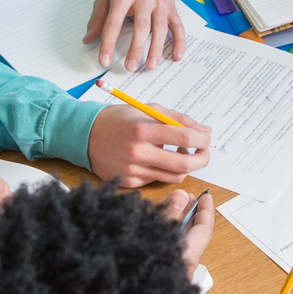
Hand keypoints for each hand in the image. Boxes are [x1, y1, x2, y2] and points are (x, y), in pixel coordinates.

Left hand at [85, 0, 185, 72]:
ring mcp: (159, 4)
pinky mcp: (171, 8)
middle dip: (136, 48)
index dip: (108, 43)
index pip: (114, 22)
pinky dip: (180, 41)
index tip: (105, 60)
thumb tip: (88, 39)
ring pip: (160, 28)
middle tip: (130, 66)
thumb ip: (97, 18)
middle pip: (141, 26)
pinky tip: (177, 55)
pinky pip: (177, 26)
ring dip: (157, 48)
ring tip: (151, 66)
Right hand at [88, 105, 210, 187]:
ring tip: (181, 154)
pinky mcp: (129, 183)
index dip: (202, 139)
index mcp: (143, 130)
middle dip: (202, 159)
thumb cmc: (119, 120)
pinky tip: (158, 160)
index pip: (184, 138)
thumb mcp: (147, 110)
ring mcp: (133, 171)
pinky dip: (164, 170)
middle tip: (204, 152)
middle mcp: (137, 153)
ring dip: (185, 166)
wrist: (85, 136)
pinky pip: (157, 180)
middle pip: (184, 164)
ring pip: (174, 176)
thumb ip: (177, 119)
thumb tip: (204, 130)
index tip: (207, 138)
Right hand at [160, 188, 215, 271]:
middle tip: (187, 198)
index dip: (206, 211)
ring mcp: (173, 270)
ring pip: (181, 243)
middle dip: (192, 215)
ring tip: (172, 208)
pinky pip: (170, 251)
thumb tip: (181, 196)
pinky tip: (157, 230)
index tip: (206, 196)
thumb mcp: (158, 235)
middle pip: (194, 236)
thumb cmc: (147, 274)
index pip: (204, 229)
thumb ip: (169, 215)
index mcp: (187, 256)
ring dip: (178, 225)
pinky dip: (168, 237)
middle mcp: (183, 264)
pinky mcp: (162, 274)